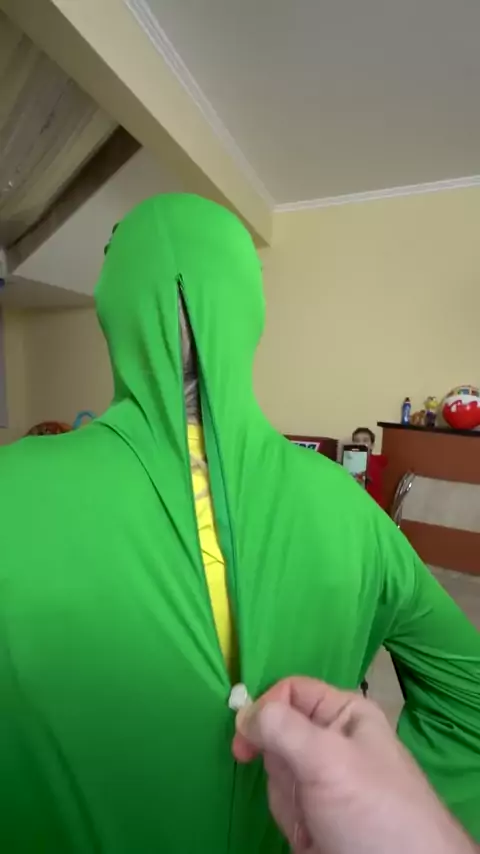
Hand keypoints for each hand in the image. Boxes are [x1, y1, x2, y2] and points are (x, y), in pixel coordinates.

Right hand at [233, 677, 476, 853]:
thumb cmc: (371, 810)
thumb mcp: (328, 759)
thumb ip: (283, 728)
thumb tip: (242, 712)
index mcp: (345, 715)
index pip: (291, 692)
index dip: (265, 709)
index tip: (244, 741)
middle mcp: (332, 742)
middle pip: (278, 734)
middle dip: (279, 764)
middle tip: (301, 786)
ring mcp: (323, 781)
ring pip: (276, 772)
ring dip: (286, 797)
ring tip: (316, 818)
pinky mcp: (314, 814)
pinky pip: (283, 803)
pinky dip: (290, 819)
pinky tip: (312, 835)